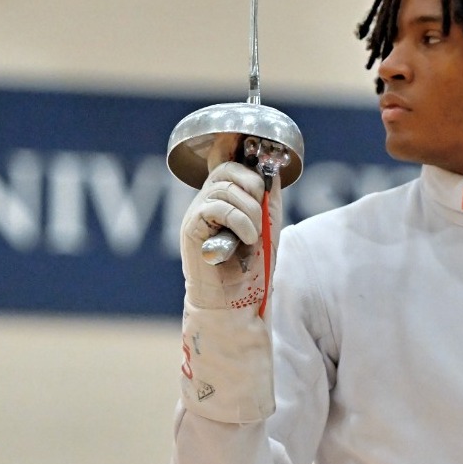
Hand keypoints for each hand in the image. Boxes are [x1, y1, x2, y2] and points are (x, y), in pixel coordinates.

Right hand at [180, 154, 281, 313]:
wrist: (235, 299)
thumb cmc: (250, 266)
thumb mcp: (268, 224)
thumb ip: (268, 196)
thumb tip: (271, 167)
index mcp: (222, 197)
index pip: (232, 164)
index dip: (251, 170)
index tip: (265, 193)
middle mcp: (206, 201)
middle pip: (227, 170)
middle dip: (253, 188)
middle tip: (261, 215)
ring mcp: (196, 212)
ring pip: (225, 189)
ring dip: (250, 212)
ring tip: (253, 237)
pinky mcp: (191, 226)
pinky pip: (217, 208)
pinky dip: (240, 222)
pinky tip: (246, 240)